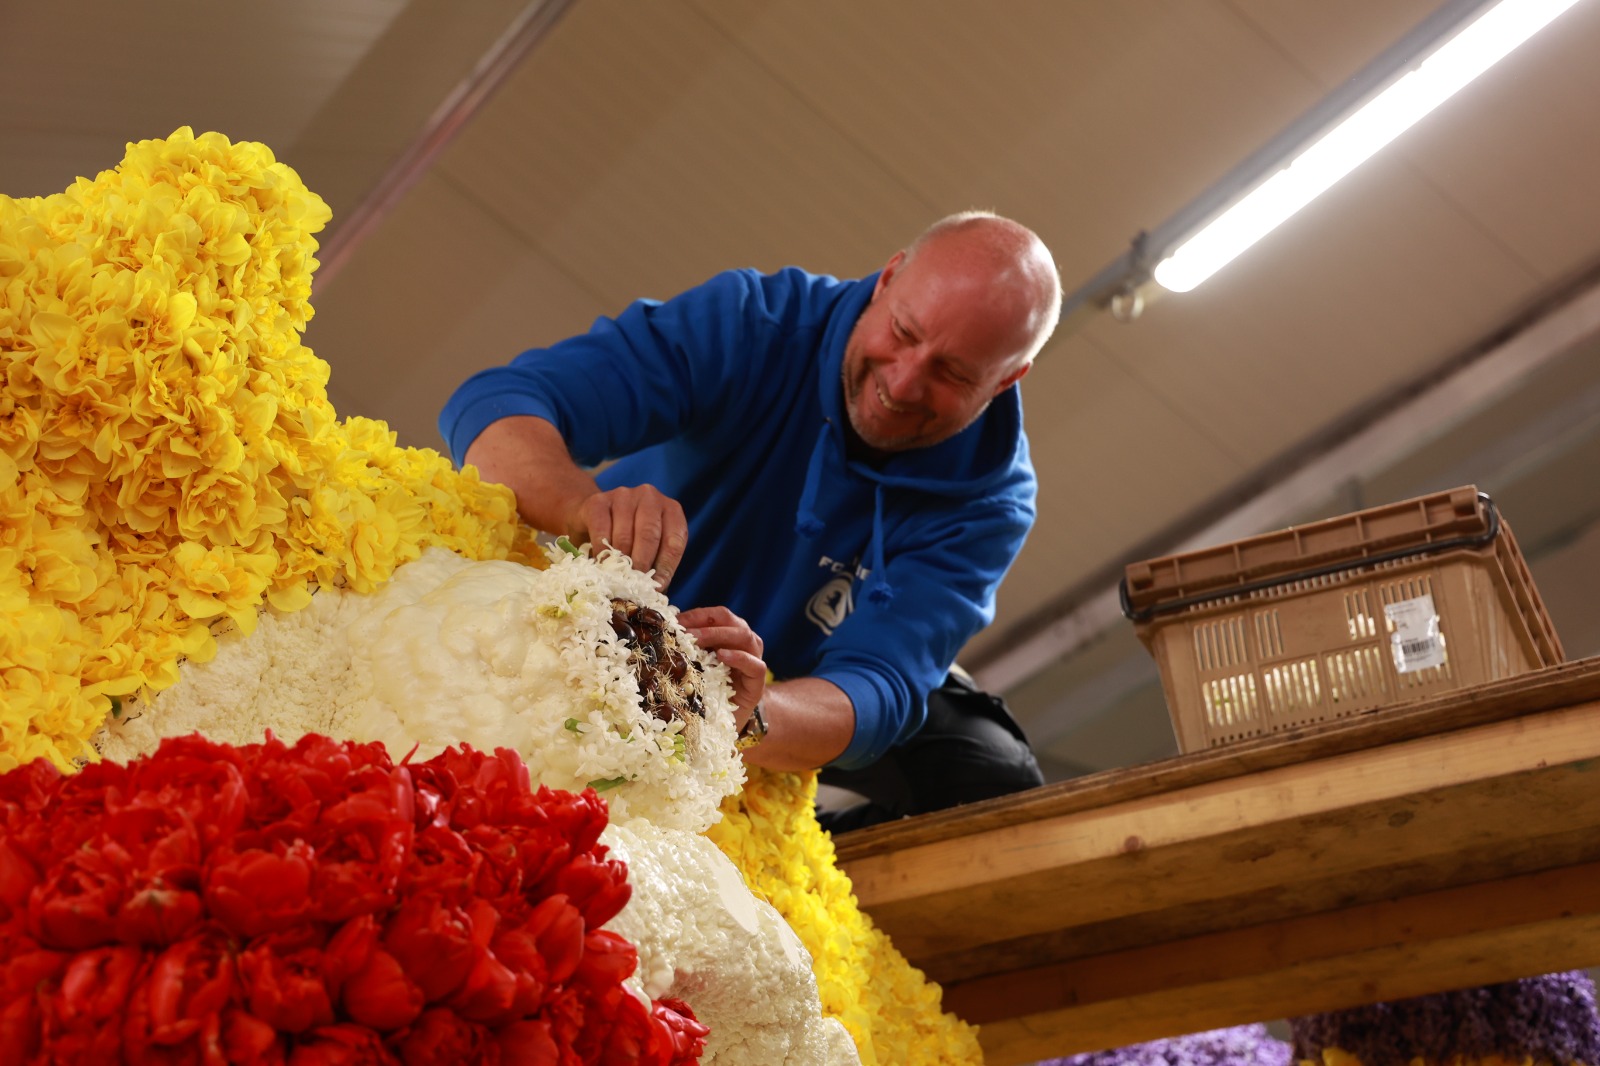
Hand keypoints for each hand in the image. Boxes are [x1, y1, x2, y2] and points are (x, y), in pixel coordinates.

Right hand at [568, 485, 687, 588]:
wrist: (592, 515)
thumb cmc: (628, 537)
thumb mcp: (650, 549)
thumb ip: (656, 566)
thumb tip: (656, 594)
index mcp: (671, 510)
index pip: (674, 541)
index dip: (666, 567)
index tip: (656, 587)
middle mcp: (650, 497)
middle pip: (649, 535)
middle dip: (642, 564)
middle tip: (635, 585)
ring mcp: (623, 495)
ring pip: (625, 535)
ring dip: (621, 561)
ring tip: (618, 579)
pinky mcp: (598, 500)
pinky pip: (601, 531)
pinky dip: (602, 553)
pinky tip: (602, 565)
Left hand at [677, 606, 765, 723]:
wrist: (724, 724)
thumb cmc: (706, 692)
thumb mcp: (694, 666)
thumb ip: (688, 648)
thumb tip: (664, 632)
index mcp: (729, 636)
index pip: (717, 616)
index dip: (697, 615)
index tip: (676, 622)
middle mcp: (744, 644)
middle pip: (732, 621)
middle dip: (707, 624)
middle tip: (685, 633)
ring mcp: (753, 661)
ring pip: (746, 637)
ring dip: (719, 635)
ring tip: (698, 640)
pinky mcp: (757, 682)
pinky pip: (755, 664)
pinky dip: (739, 657)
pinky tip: (723, 656)